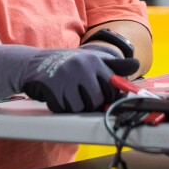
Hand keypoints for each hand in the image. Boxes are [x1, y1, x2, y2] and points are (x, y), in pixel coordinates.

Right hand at [22, 48, 137, 112]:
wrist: (32, 63)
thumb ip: (113, 66)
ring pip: (80, 107)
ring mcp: (66, 76)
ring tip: (66, 93)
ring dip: (73, 106)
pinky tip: (55, 95)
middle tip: (78, 94)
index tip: (99, 97)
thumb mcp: (90, 61)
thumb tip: (136, 64)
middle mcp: (82, 66)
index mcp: (94, 60)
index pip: (111, 87)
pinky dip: (59, 106)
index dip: (107, 96)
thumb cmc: (67, 65)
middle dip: (89, 102)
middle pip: (97, 100)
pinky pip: (63, 108)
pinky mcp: (52, 87)